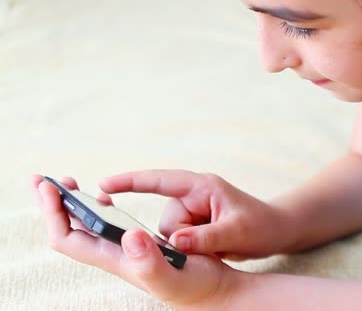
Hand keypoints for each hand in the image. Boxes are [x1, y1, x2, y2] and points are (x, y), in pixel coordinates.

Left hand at [31, 175, 237, 309]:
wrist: (211, 290)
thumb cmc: (194, 286)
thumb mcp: (173, 277)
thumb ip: (150, 262)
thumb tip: (129, 236)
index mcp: (116, 259)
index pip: (68, 237)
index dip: (54, 213)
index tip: (49, 187)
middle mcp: (114, 254)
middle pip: (69, 230)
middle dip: (52, 205)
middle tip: (42, 179)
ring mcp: (124, 249)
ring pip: (85, 226)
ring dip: (71, 205)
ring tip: (66, 184)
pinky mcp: (137, 244)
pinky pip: (106, 224)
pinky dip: (97, 207)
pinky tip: (102, 199)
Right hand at [99, 170, 288, 260]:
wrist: (278, 232)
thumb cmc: (262, 225)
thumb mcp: (236, 231)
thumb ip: (206, 237)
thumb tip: (174, 242)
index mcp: (201, 186)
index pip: (159, 180)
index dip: (130, 182)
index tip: (102, 185)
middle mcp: (193, 196)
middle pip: (165, 222)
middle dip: (181, 240)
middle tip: (211, 245)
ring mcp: (193, 211)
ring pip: (170, 236)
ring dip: (188, 248)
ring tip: (217, 248)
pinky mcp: (194, 225)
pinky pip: (179, 242)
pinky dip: (191, 252)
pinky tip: (213, 252)